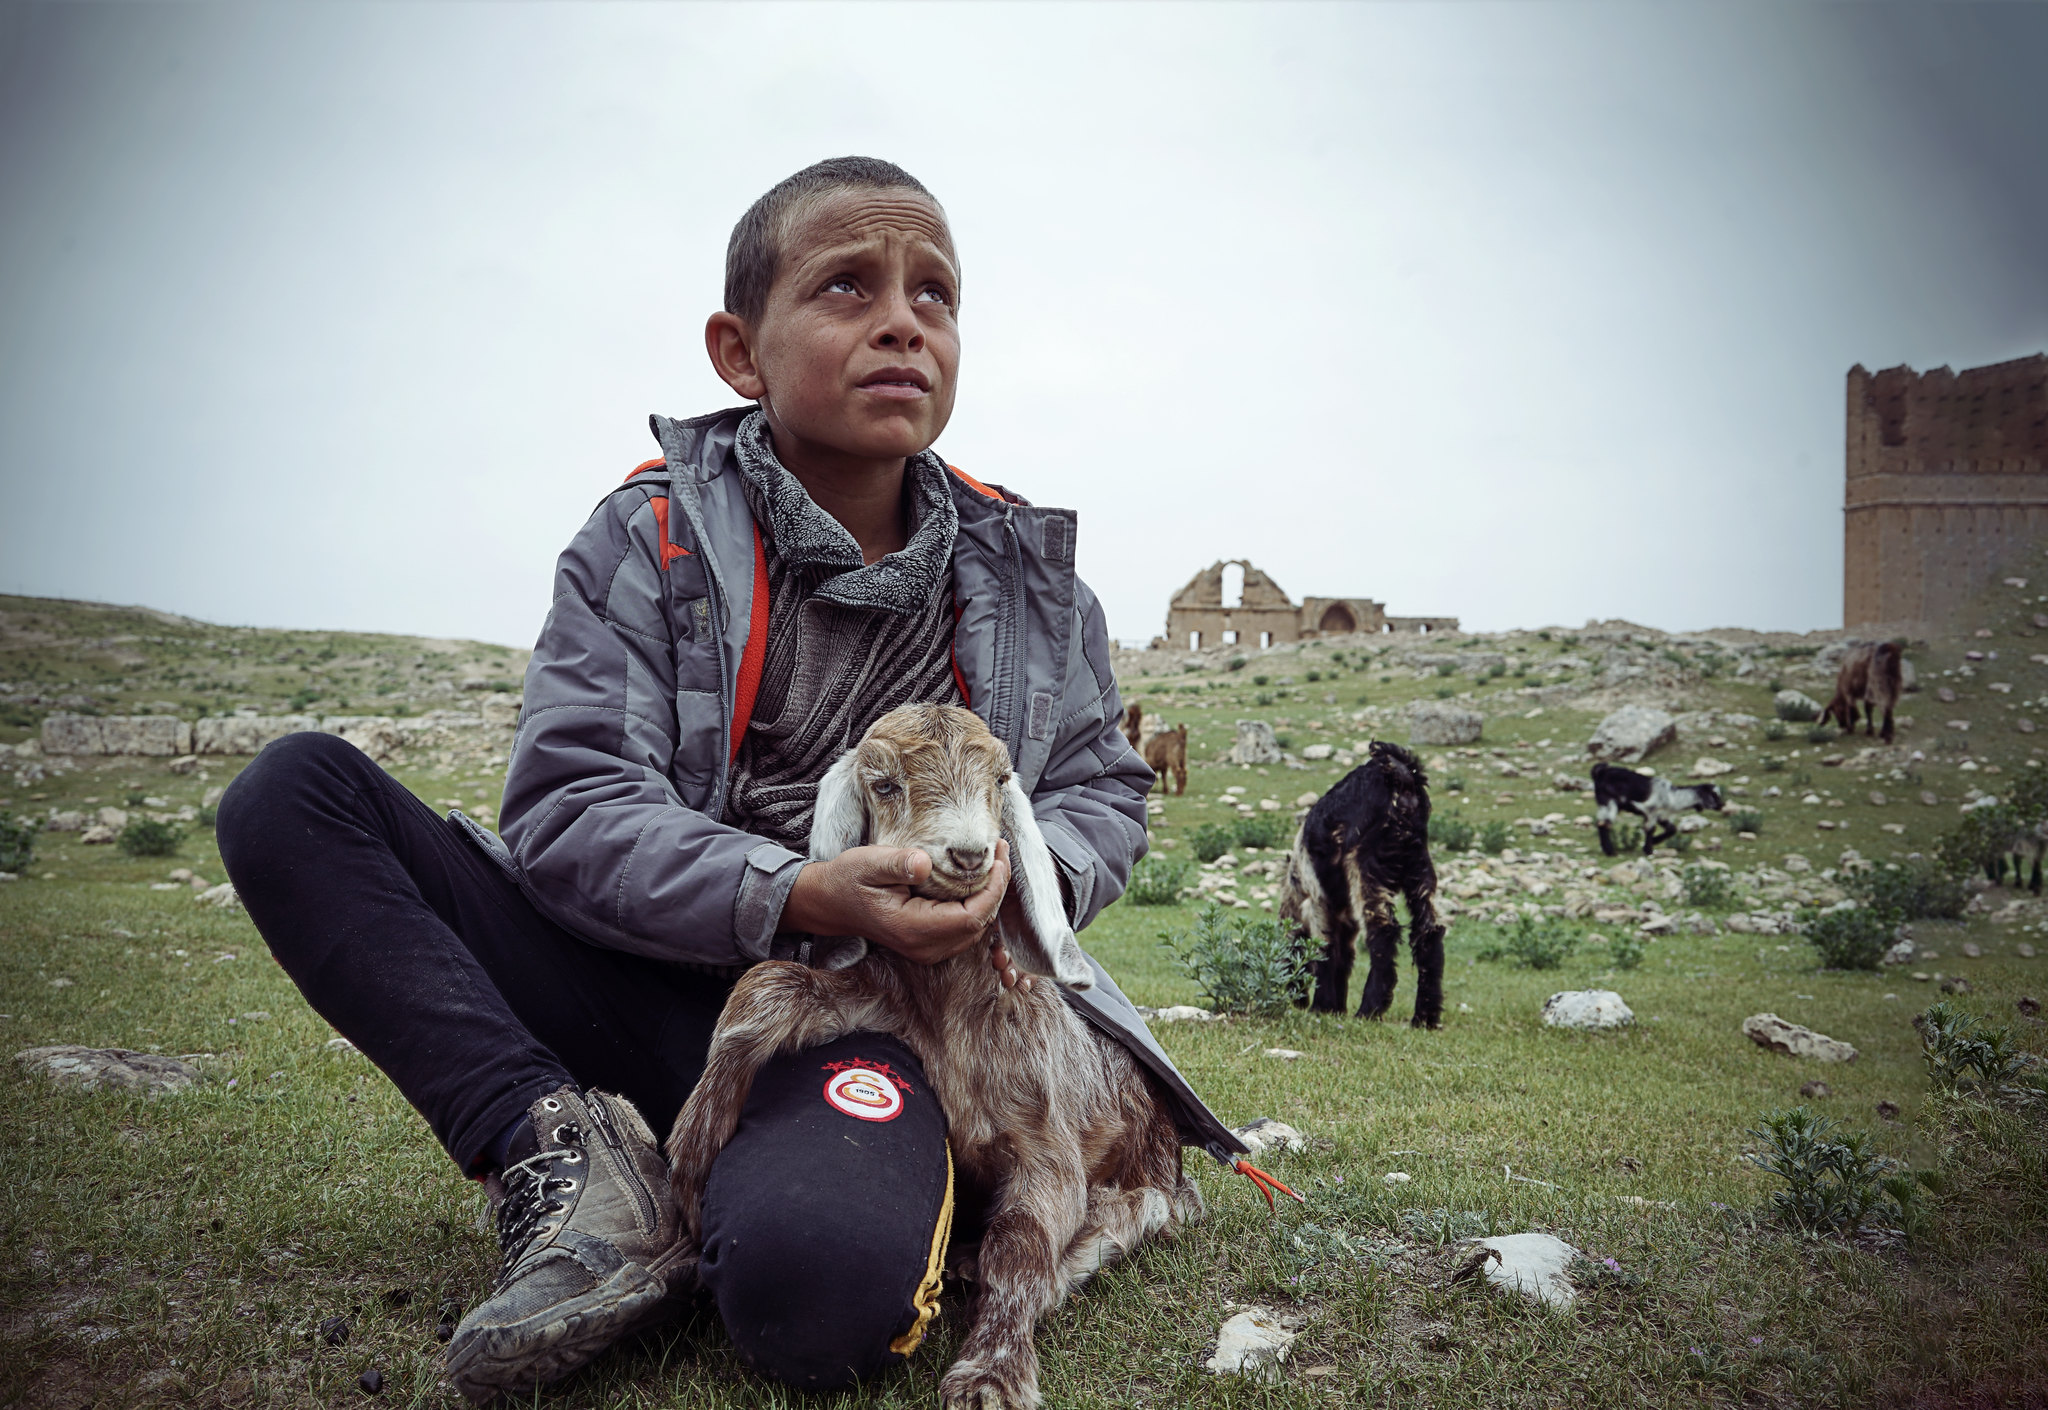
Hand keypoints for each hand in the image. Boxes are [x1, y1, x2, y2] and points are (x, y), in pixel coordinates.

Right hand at [782, 840, 1013, 968]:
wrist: (830, 902)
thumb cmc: (849, 879)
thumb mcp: (869, 863)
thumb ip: (898, 864)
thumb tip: (926, 862)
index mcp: (912, 928)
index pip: (971, 917)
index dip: (993, 889)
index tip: (998, 857)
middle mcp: (923, 946)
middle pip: (979, 925)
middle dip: (996, 888)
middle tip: (1000, 851)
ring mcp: (926, 950)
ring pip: (975, 929)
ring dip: (989, 896)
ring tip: (994, 860)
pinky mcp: (928, 944)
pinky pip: (964, 929)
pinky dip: (978, 905)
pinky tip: (978, 880)